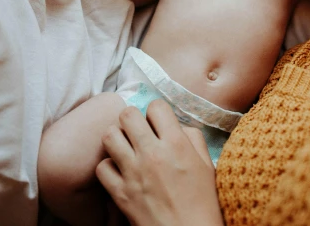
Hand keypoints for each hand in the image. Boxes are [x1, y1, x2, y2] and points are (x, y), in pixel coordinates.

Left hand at [96, 100, 223, 225]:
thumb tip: (178, 126)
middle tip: (138, 131)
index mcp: (176, 144)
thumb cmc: (203, 204)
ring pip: (109, 136)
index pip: (156, 106)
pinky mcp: (120, 193)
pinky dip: (108, 167)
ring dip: (117, 138)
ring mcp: (133, 172)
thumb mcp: (207, 165)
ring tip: (125, 147)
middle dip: (133, 119)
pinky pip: (102, 167)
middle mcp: (152, 153)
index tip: (158, 122)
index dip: (157, 112)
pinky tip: (119, 171)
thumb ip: (193, 139)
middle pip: (127, 114)